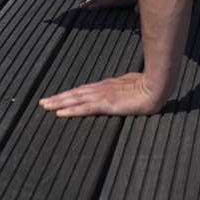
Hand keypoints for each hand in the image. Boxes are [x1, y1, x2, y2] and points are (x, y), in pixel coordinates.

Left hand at [38, 72, 164, 116]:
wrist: (156, 87)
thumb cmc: (149, 86)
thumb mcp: (133, 86)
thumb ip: (124, 89)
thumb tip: (123, 92)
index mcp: (108, 85)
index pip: (84, 90)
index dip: (70, 94)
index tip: (58, 97)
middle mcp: (101, 89)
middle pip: (75, 93)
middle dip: (58, 98)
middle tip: (42, 102)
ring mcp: (102, 95)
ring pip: (75, 99)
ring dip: (59, 103)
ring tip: (45, 106)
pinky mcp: (106, 104)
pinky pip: (84, 108)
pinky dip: (70, 110)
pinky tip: (60, 113)